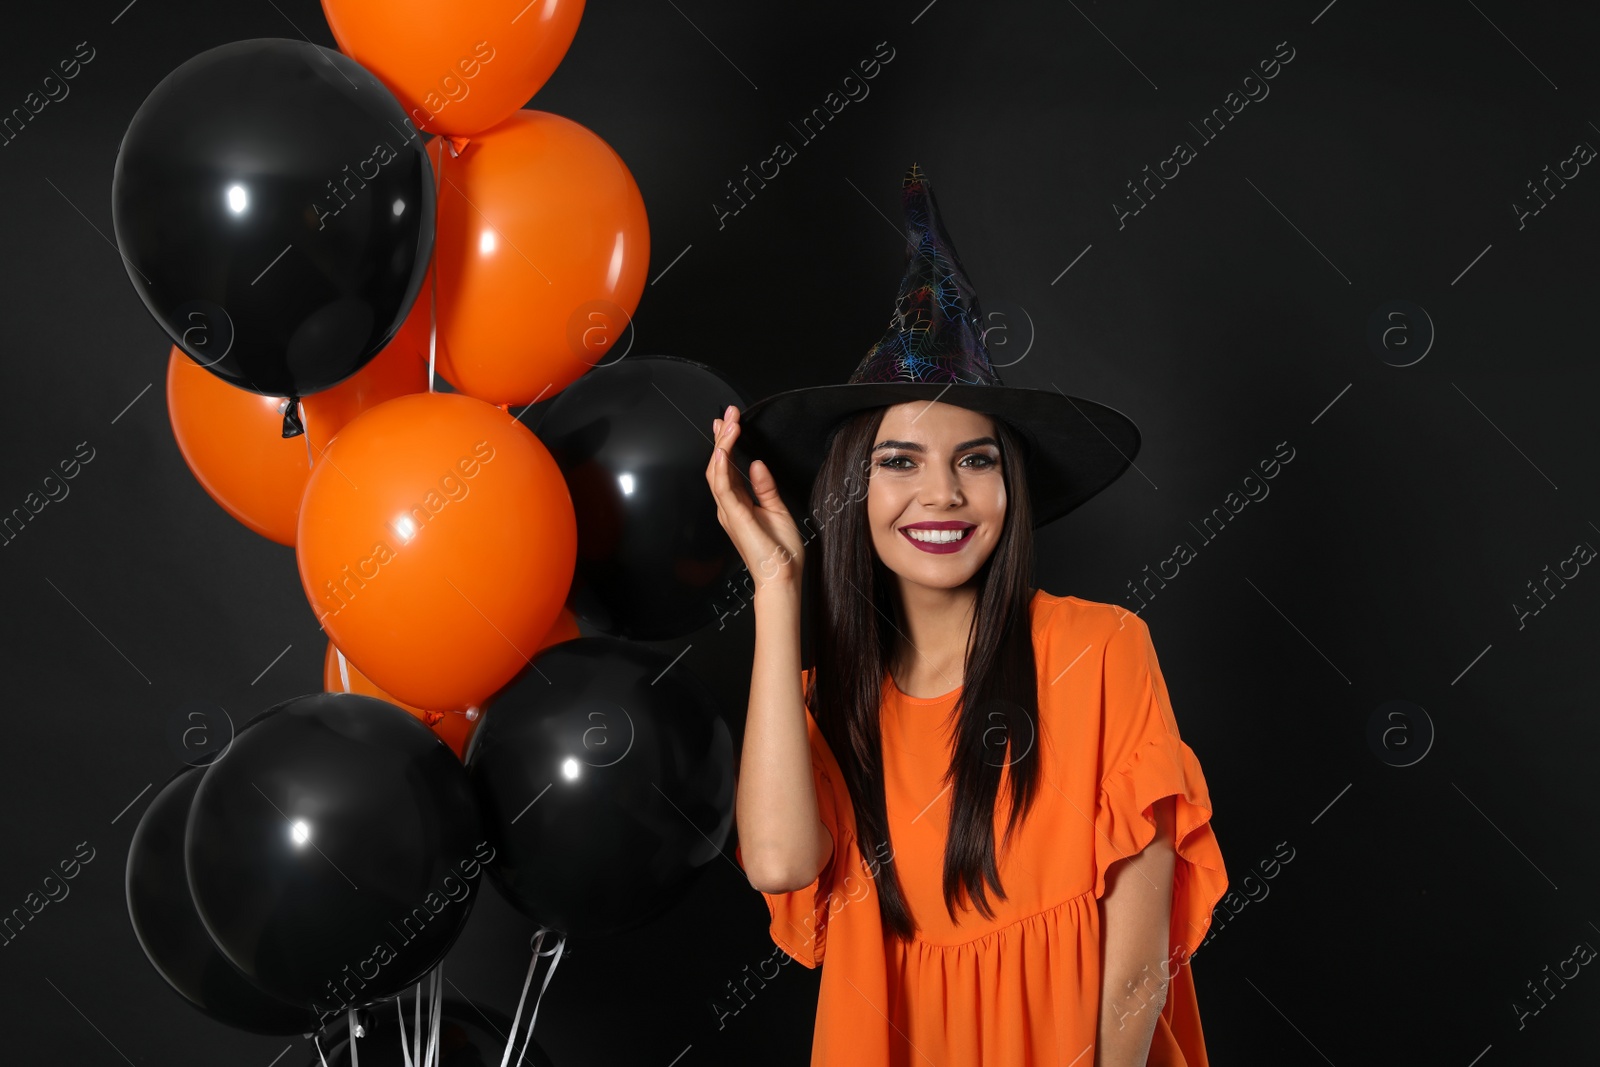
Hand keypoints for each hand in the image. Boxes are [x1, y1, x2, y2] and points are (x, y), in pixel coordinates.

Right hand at [705, 404, 805, 590]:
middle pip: (717, 465)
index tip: (729, 422)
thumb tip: (756, 463)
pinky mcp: (734, 516)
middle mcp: (728, 506)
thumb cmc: (780, 551)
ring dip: (721, 445)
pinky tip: (724, 450)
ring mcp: (729, 511)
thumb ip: (765, 487)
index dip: (725, 444)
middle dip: (721, 437)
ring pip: (716, 471)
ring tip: (728, 424)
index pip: (727, 468)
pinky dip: (721, 466)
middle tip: (727, 414)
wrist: (783, 577)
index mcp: (738, 505)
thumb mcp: (777, 509)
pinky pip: (722, 487)